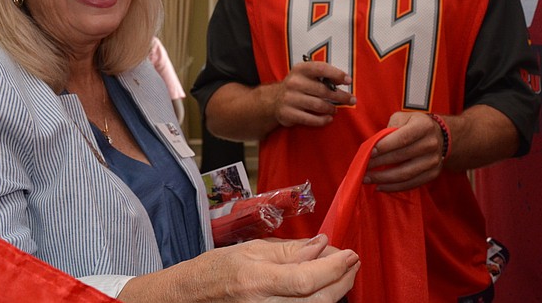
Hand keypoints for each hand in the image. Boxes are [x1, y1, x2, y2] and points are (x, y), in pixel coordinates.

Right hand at [119, 234, 359, 301]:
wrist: (189, 298)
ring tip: (341, 273)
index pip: (306, 279)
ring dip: (335, 292)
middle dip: (342, 281)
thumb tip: (321, 244)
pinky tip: (323, 288)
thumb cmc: (215, 270)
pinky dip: (319, 302)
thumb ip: (288, 250)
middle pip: (318, 302)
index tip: (350, 253)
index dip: (334, 268)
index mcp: (257, 281)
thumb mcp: (250, 250)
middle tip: (352, 262)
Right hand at [270, 60, 354, 128]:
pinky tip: (328, 118)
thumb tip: (344, 80)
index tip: (348, 80)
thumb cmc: (297, 86)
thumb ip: (322, 75)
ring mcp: (290, 99)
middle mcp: (294, 82)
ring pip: (318, 105)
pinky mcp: (288, 114)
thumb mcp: (305, 75)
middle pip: (323, 90)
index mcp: (300, 69)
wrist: (273, 101)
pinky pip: (310, 119)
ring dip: (331, 108)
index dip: (336, 74)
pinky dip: (322, 120)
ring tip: (336, 109)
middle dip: (340, 96)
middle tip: (352, 99)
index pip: (321, 69)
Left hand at [364, 111, 443, 191]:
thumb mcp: (403, 118)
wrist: (439, 136)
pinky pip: (411, 184)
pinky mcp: (433, 174)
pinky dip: (393, 187)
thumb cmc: (413, 125)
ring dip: (383, 179)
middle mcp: (431, 144)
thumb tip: (373, 146)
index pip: (402, 138)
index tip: (369, 152)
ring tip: (366, 179)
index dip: (385, 146)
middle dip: (379, 163)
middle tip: (362, 166)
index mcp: (424, 126)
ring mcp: (434, 161)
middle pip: (402, 157)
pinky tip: (379, 186)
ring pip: (405, 174)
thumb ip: (390, 128)